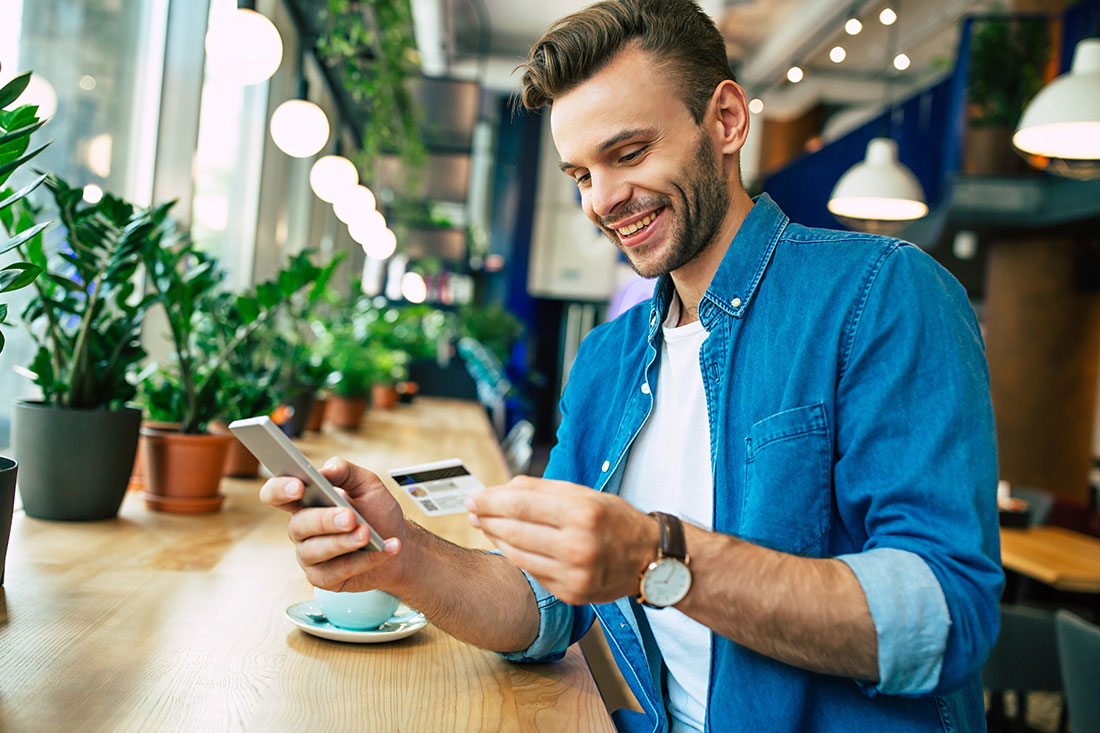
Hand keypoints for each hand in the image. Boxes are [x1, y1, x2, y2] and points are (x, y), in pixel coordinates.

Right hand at [258, 457, 407, 592]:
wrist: (401, 547)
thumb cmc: (378, 514)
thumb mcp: (368, 485)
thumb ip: (347, 472)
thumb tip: (327, 469)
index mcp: (306, 502)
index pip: (276, 494)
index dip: (280, 490)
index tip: (299, 487)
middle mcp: (302, 529)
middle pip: (298, 525)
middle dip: (324, 520)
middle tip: (349, 516)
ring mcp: (310, 556)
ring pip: (316, 551)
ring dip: (344, 542)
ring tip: (368, 534)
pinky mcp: (323, 578)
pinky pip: (338, 571)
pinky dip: (365, 560)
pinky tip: (386, 549)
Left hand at [465, 476, 657, 604]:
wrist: (650, 559)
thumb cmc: (615, 520)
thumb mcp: (585, 494)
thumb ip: (542, 490)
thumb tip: (500, 490)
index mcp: (583, 512)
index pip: (521, 505)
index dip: (491, 501)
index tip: (473, 497)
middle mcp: (578, 545)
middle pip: (515, 530)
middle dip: (487, 519)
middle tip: (473, 511)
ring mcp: (574, 574)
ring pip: (518, 554)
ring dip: (496, 538)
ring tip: (486, 525)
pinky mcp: (571, 593)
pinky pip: (532, 571)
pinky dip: (516, 556)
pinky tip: (509, 544)